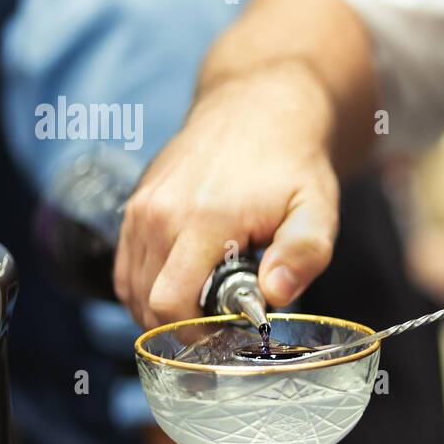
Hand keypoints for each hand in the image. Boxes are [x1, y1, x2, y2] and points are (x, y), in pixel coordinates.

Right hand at [114, 62, 340, 329]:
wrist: (258, 107)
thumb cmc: (292, 164)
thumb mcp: (317, 209)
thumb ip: (304, 253)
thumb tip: (275, 295)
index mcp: (203, 220)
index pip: (170, 304)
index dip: (195, 335)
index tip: (228, 336)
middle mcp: (158, 213)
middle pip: (146, 304)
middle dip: (182, 326)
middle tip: (224, 319)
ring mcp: (140, 207)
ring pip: (130, 288)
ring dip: (164, 308)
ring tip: (210, 300)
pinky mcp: (134, 204)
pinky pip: (126, 266)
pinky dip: (148, 287)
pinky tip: (187, 285)